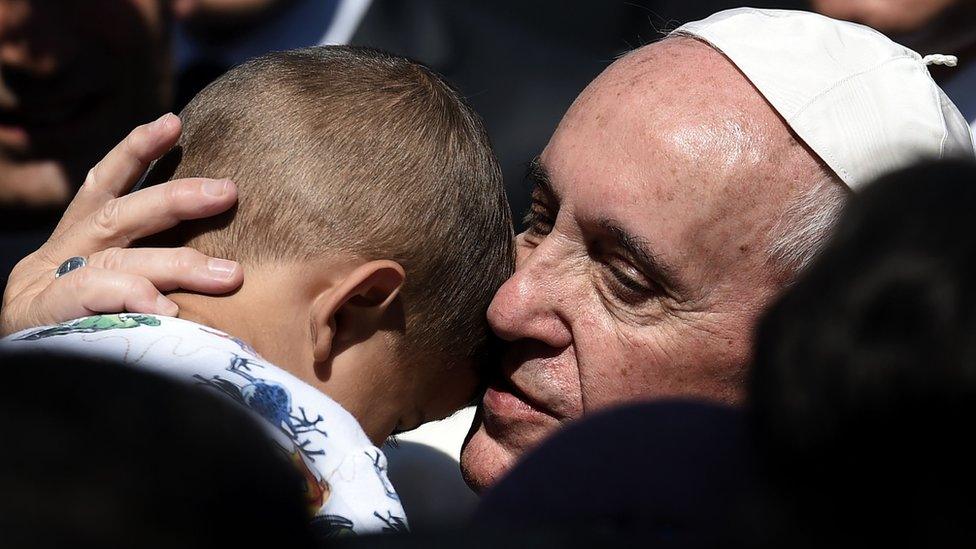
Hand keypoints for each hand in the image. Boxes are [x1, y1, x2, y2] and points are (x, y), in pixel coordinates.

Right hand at [0, 113, 243, 335]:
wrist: (20, 377)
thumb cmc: (75, 333)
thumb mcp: (105, 295)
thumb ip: (146, 274)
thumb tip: (222, 265)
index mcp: (76, 245)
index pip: (103, 187)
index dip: (134, 152)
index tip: (172, 122)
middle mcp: (62, 256)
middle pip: (119, 215)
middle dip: (174, 197)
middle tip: (228, 190)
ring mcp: (46, 286)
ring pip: (117, 261)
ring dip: (176, 263)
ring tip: (230, 275)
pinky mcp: (41, 318)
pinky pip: (90, 299)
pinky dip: (130, 298)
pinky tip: (167, 308)